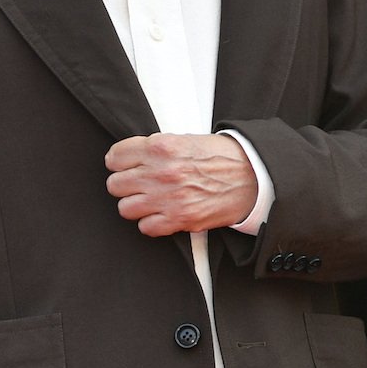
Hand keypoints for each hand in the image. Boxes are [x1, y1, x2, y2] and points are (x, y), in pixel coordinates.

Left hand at [104, 133, 256, 235]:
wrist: (251, 177)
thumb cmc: (220, 157)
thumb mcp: (184, 140)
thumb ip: (155, 149)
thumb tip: (130, 158)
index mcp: (161, 147)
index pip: (115, 157)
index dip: (118, 162)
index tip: (122, 165)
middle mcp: (161, 172)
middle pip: (115, 184)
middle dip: (125, 184)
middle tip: (137, 183)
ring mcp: (168, 198)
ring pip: (125, 208)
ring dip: (136, 205)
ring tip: (149, 199)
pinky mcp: (179, 220)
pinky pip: (145, 227)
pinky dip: (151, 222)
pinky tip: (162, 213)